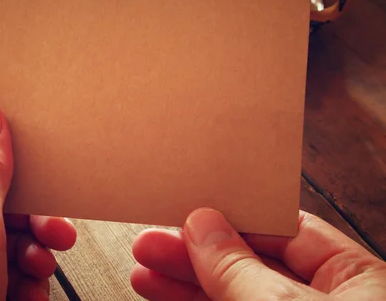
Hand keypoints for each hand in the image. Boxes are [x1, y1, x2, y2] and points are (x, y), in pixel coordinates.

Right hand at [131, 208, 385, 299]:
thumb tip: (203, 225)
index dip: (232, 218)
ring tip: (142, 270)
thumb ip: (241, 270)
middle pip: (250, 264)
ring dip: (183, 283)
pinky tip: (163, 295)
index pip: (285, 231)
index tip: (189, 210)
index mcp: (359, 282)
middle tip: (148, 241)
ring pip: (233, 295)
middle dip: (194, 253)